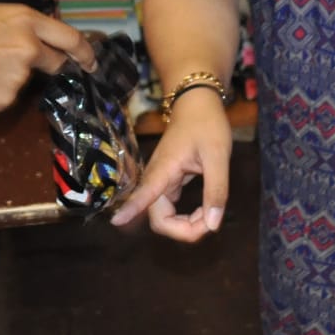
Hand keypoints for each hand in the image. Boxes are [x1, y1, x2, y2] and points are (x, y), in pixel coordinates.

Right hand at [0, 5, 93, 112]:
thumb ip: (21, 30)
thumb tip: (37, 44)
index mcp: (27, 21)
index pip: (69, 38)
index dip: (84, 52)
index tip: (91, 61)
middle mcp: (29, 49)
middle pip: (54, 63)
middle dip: (48, 66)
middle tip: (23, 65)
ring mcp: (18, 77)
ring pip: (23, 82)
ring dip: (9, 79)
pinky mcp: (4, 99)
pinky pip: (5, 97)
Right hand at [110, 93, 232, 240]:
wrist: (198, 104)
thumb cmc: (207, 125)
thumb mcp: (218, 155)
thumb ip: (216, 189)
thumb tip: (212, 225)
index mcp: (164, 169)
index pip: (144, 194)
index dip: (131, 209)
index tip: (116, 222)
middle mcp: (157, 179)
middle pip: (159, 219)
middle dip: (184, 230)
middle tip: (211, 222)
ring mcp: (161, 183)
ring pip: (165, 218)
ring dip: (186, 226)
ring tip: (210, 215)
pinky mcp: (168, 184)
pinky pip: (172, 211)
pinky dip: (188, 218)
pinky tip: (204, 210)